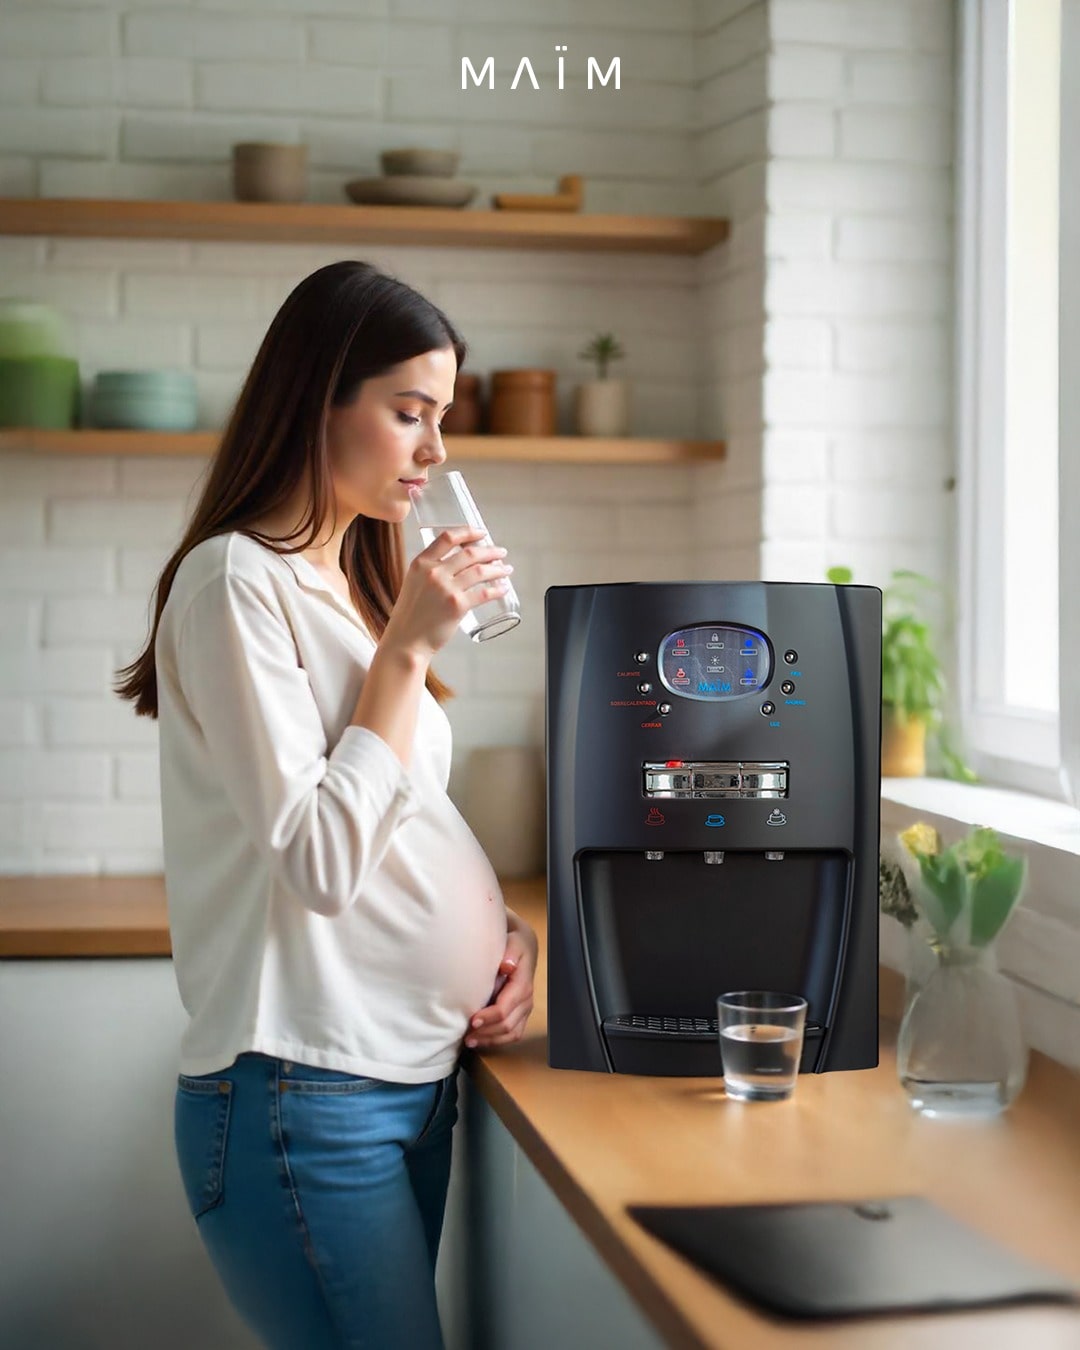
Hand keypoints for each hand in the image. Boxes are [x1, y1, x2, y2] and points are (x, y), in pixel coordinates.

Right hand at [383, 526, 512, 659]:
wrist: (406, 641)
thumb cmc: (411, 615)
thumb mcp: (414, 583)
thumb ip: (431, 571)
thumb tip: (457, 563)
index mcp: (421, 563)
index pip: (448, 538)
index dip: (468, 532)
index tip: (481, 533)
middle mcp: (433, 572)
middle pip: (469, 553)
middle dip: (490, 551)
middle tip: (501, 553)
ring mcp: (446, 588)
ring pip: (480, 571)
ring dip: (498, 569)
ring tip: (506, 569)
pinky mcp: (457, 605)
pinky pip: (484, 593)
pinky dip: (497, 590)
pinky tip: (503, 589)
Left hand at [465, 924, 537, 1049]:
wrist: (523, 945)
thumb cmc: (514, 944)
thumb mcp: (513, 942)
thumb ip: (511, 953)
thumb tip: (507, 966)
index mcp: (523, 985)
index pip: (505, 1008)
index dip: (489, 1017)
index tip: (472, 1020)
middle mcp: (526, 1000)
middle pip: (508, 1025)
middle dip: (487, 1032)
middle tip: (466, 1035)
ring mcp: (525, 1009)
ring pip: (511, 1034)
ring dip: (491, 1040)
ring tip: (470, 1041)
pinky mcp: (521, 1014)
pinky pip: (513, 1034)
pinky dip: (497, 1040)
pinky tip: (481, 1040)